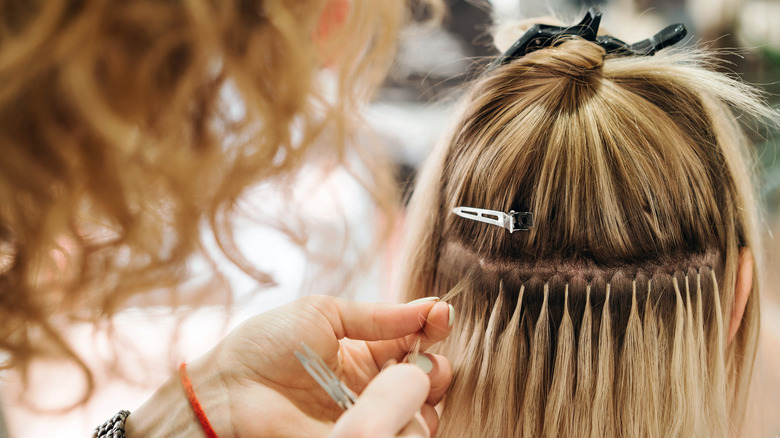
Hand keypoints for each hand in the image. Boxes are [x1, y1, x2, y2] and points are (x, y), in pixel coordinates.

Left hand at [126, 295, 452, 436]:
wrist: (228, 389)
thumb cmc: (267, 344)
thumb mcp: (324, 314)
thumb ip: (378, 315)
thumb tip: (431, 305)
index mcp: (365, 350)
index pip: (413, 340)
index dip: (431, 328)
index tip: (440, 316)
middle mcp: (371, 385)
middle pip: (425, 379)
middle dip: (437, 366)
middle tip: (426, 356)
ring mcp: (366, 416)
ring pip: (419, 412)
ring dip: (426, 392)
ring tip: (414, 377)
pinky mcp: (356, 437)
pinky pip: (394, 434)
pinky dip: (408, 420)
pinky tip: (399, 403)